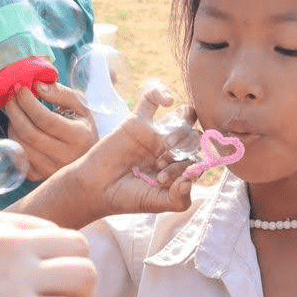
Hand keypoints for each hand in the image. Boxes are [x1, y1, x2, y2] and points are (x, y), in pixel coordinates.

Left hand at [4, 81, 96, 180]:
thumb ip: (60, 92)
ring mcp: (51, 170)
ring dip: (12, 124)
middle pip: (30, 133)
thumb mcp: (80, 105)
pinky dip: (13, 140)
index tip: (20, 88)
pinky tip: (17, 128)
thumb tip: (36, 86)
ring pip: (21, 146)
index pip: (46, 119)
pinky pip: (18, 158)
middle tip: (10, 96)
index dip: (29, 102)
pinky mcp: (39, 177)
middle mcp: (66, 157)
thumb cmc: (82, 125)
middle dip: (15, 111)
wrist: (88, 154)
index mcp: (80, 137)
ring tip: (15, 110)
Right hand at [20, 82, 195, 228]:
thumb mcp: (158, 203)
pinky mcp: (137, 120)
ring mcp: (155, 132)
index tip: (169, 179)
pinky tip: (168, 101)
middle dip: (185, 148)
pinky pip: (151, 98)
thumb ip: (179, 199)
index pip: (200, 157)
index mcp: (179, 165)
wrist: (97, 188)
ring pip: (182, 116)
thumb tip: (192, 180)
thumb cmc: (128, 197)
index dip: (191, 165)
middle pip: (195, 135)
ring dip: (180, 126)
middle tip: (161, 164)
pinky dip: (162, 92)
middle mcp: (171, 147)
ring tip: (165, 144)